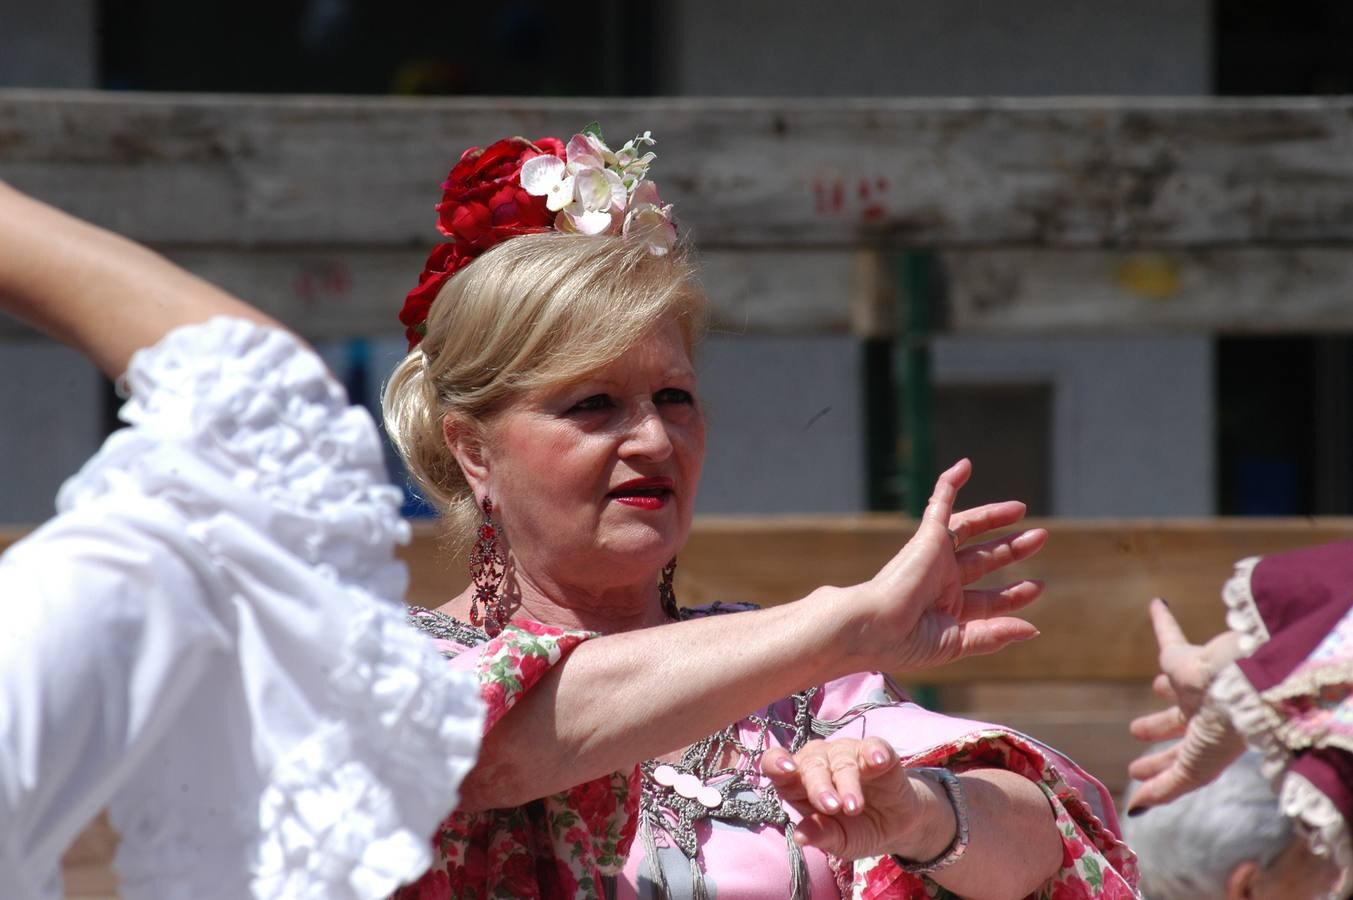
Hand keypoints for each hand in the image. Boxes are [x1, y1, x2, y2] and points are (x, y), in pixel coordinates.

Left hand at [760, 738, 953, 861]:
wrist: (896, 826)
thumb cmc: (856, 829)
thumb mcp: (839, 840)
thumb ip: (821, 836)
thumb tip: (800, 836)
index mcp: (799, 782)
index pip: (777, 764)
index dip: (776, 763)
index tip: (784, 770)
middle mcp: (820, 761)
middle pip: (811, 764)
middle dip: (819, 786)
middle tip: (832, 808)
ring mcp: (848, 753)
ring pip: (841, 759)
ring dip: (847, 782)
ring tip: (853, 806)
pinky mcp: (877, 752)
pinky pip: (872, 745)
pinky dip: (874, 751)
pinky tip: (878, 761)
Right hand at [833, 459, 1046, 673]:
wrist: (874, 626)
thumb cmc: (906, 643)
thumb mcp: (956, 643)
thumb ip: (993, 635)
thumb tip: (1033, 629)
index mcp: (948, 609)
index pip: (988, 598)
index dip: (1014, 593)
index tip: (1038, 586)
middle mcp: (941, 580)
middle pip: (985, 559)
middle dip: (1012, 548)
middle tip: (1040, 536)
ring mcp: (934, 557)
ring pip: (969, 529)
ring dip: (994, 518)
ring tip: (1021, 509)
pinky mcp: (926, 538)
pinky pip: (937, 505)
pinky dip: (949, 485)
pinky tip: (965, 466)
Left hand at [1125, 598, 1248, 812]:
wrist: (1240, 686)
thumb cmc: (1221, 731)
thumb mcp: (1193, 768)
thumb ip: (1166, 786)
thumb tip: (1137, 805)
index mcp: (1209, 740)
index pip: (1179, 757)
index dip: (1157, 766)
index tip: (1133, 771)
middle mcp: (1206, 712)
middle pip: (1177, 722)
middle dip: (1158, 728)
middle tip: (1135, 731)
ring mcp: (1196, 683)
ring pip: (1177, 685)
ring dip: (1167, 685)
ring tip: (1157, 685)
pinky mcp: (1186, 655)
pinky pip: (1171, 633)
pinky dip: (1164, 620)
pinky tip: (1155, 605)